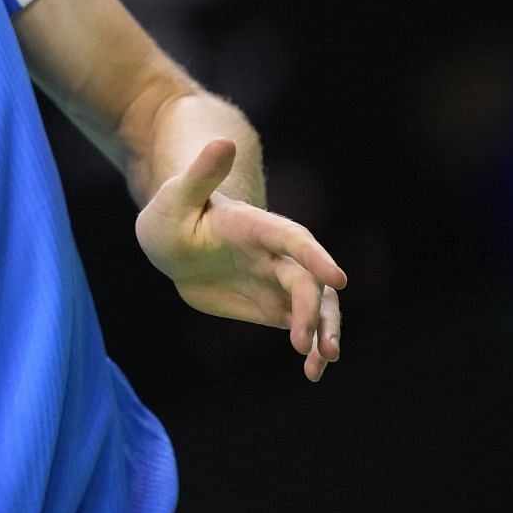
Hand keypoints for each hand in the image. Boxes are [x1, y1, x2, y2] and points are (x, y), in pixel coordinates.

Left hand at [136, 138, 347, 380]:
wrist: (174, 241)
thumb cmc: (174, 211)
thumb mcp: (177, 195)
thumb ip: (201, 175)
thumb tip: (223, 141)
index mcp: (256, 225)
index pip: (293, 239)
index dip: (315, 256)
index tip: (338, 279)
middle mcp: (277, 254)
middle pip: (309, 282)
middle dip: (316, 313)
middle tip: (317, 347)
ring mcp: (278, 280)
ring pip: (315, 307)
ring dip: (322, 335)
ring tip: (319, 366)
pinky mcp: (273, 305)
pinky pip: (300, 327)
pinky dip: (310, 348)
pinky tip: (313, 370)